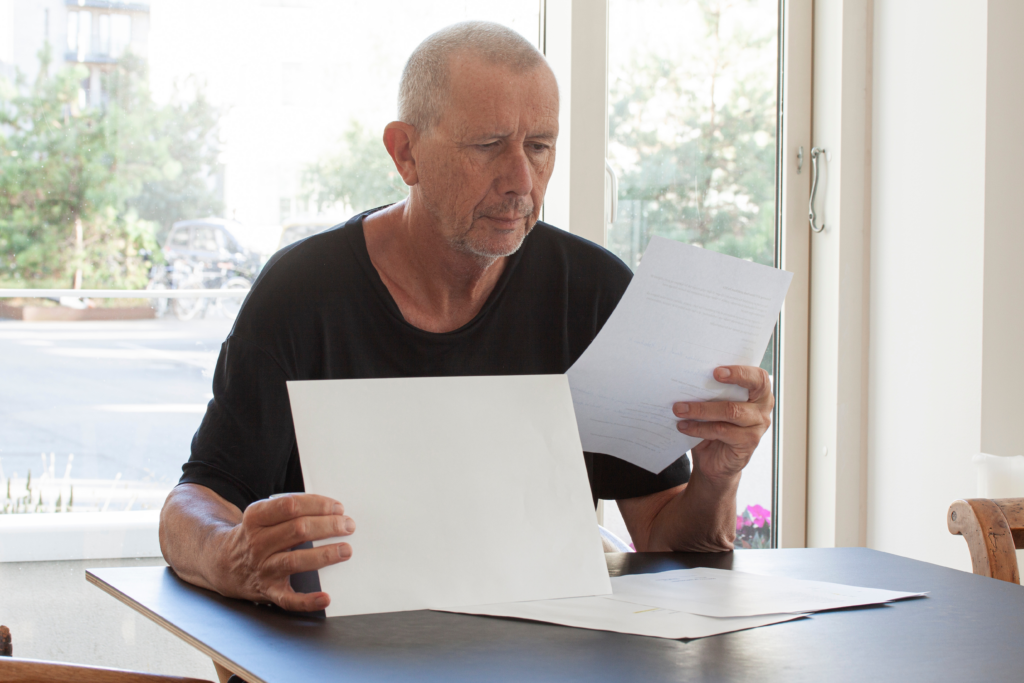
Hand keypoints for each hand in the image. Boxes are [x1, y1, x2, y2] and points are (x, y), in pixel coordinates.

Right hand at [215, 493, 354, 611]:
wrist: (222, 564)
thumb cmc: (256, 536)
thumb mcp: (262, 516)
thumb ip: (289, 511)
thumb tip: (331, 511)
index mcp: (256, 517)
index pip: (290, 506)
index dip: (317, 505)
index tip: (338, 508)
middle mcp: (257, 542)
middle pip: (298, 530)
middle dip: (328, 526)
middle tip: (348, 526)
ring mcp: (262, 568)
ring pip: (295, 560)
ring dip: (324, 555)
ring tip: (346, 550)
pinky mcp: (267, 591)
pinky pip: (288, 599)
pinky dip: (307, 601)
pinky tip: (325, 598)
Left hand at [672, 365, 772, 483]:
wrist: (716, 461)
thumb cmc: (716, 426)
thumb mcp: (716, 406)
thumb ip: (713, 392)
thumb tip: (690, 378)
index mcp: (758, 393)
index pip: (758, 377)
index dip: (740, 371)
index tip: (717, 371)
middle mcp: (762, 408)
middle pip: (750, 390)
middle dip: (725, 383)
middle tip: (699, 381)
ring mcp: (757, 427)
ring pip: (731, 411)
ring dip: (701, 409)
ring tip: (680, 408)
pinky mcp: (747, 443)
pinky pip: (721, 431)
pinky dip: (699, 428)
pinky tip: (683, 426)